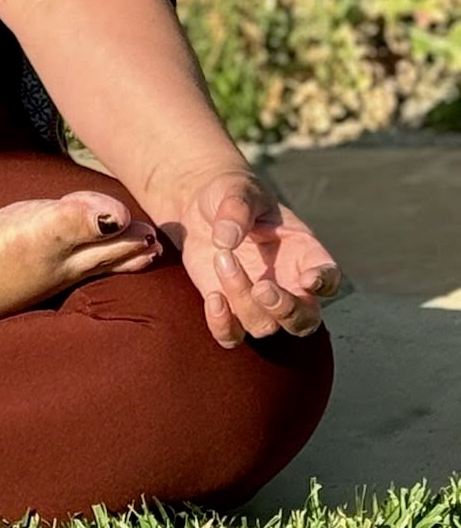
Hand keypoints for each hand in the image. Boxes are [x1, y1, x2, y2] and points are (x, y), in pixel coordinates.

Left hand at [168, 175, 342, 350]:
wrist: (198, 206)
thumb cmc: (229, 195)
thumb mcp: (236, 190)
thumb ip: (236, 209)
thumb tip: (226, 239)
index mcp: (303, 251)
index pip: (328, 276)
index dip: (325, 283)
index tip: (310, 279)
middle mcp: (288, 283)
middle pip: (304, 321)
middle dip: (287, 312)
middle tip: (262, 287)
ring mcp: (258, 301)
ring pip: (263, 326)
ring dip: (241, 297)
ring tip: (221, 256)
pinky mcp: (229, 309)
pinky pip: (231, 337)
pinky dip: (222, 326)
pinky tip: (213, 298)